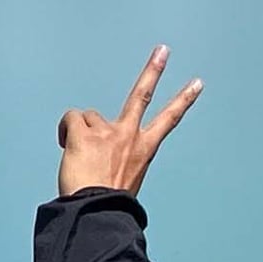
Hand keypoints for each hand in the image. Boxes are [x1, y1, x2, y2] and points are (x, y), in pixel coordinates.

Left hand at [57, 44, 201, 198]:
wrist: (96, 211)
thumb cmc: (107, 202)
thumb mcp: (124, 178)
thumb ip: (116, 156)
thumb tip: (94, 146)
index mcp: (144, 149)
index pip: (169, 120)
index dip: (184, 100)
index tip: (197, 84)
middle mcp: (129, 136)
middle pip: (142, 95)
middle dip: (155, 70)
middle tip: (163, 50)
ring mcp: (107, 132)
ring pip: (88, 118)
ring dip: (81, 133)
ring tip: (81, 158)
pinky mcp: (84, 133)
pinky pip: (71, 119)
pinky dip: (66, 131)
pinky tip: (68, 147)